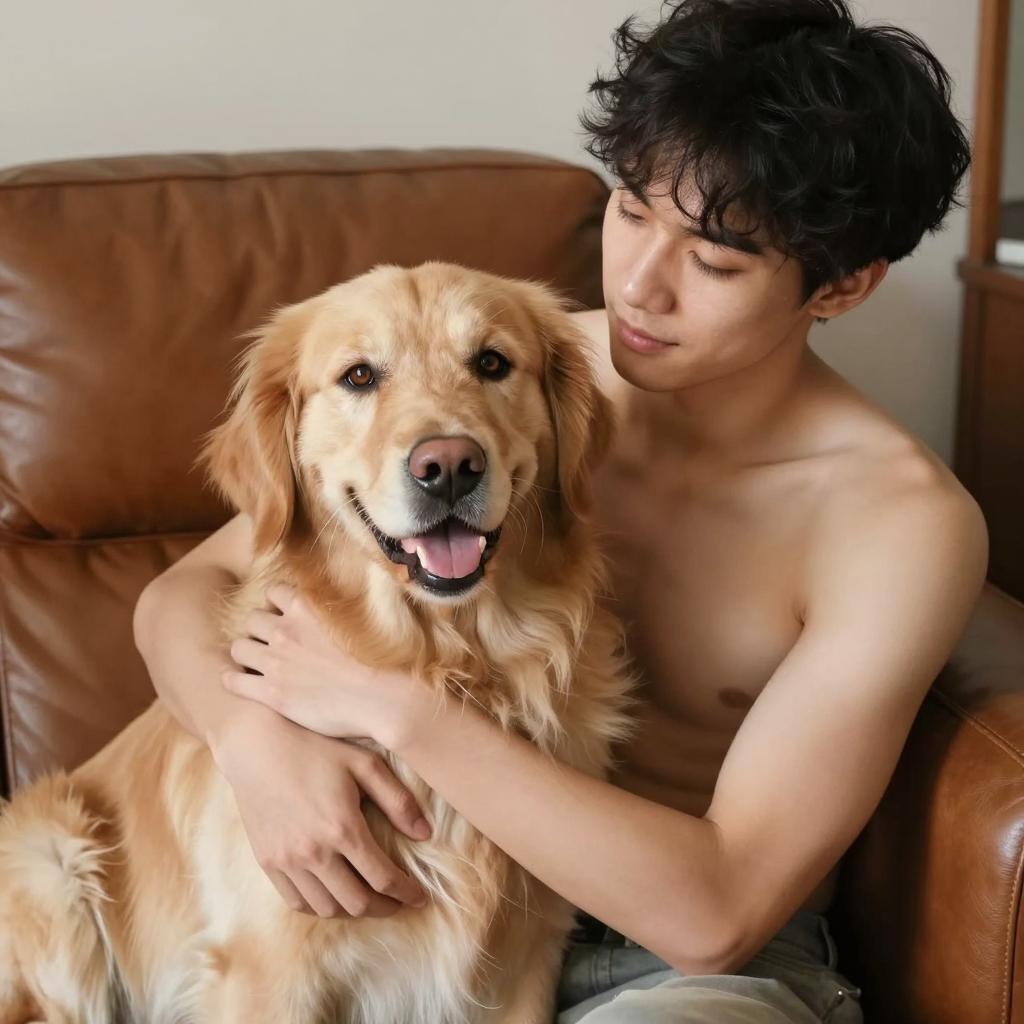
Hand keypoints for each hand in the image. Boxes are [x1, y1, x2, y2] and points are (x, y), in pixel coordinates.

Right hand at [211, 701, 430, 918]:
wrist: (257, 745)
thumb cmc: (316, 748)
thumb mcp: (364, 763)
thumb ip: (398, 800)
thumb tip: (425, 835)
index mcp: (343, 828)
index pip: (383, 878)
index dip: (407, 893)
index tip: (420, 898)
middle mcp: (314, 852)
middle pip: (357, 903)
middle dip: (385, 908)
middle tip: (398, 903)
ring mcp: (287, 861)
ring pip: (327, 908)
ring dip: (353, 911)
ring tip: (369, 899)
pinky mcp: (267, 862)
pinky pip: (297, 902)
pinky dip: (321, 907)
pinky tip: (335, 895)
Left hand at [222, 582, 425, 746]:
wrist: (384, 697)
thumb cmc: (380, 661)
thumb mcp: (355, 620)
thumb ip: (331, 611)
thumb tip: (327, 609)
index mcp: (307, 608)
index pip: (272, 590)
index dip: (274, 604)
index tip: (282, 616)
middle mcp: (286, 630)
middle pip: (250, 618)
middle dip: (257, 629)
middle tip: (269, 643)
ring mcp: (275, 661)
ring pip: (238, 648)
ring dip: (245, 653)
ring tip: (255, 663)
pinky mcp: (271, 692)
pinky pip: (234, 681)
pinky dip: (233, 680)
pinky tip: (242, 683)